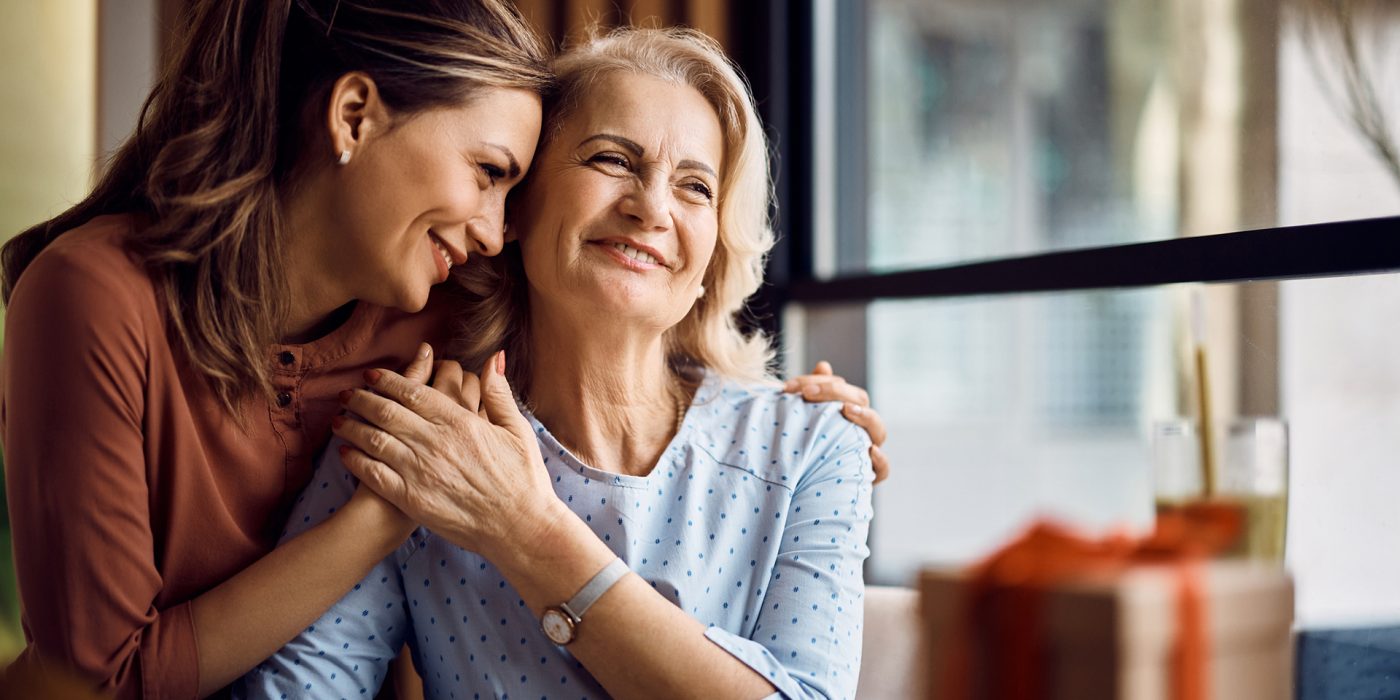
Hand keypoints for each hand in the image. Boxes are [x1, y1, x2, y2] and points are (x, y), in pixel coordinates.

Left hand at [331, 349, 560, 557]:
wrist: (520, 527)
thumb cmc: (523, 478)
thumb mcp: (517, 429)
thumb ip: (499, 393)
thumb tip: (494, 357)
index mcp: (460, 421)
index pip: (413, 392)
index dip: (387, 381)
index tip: (371, 375)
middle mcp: (435, 442)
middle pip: (386, 412)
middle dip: (361, 399)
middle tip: (346, 394)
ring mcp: (421, 471)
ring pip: (374, 440)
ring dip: (351, 426)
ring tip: (338, 420)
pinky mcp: (412, 499)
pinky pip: (374, 474)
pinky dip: (355, 461)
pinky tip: (345, 453)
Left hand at [784, 361, 889, 483]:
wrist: (803, 490)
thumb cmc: (804, 449)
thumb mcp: (804, 421)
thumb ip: (813, 393)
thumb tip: (824, 366)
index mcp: (847, 411)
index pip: (842, 388)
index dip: (820, 382)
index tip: (791, 386)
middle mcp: (860, 429)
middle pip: (861, 401)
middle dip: (835, 392)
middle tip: (808, 393)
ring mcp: (866, 451)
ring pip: (878, 430)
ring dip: (864, 417)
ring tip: (846, 410)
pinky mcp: (867, 477)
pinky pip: (883, 469)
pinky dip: (880, 460)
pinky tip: (869, 450)